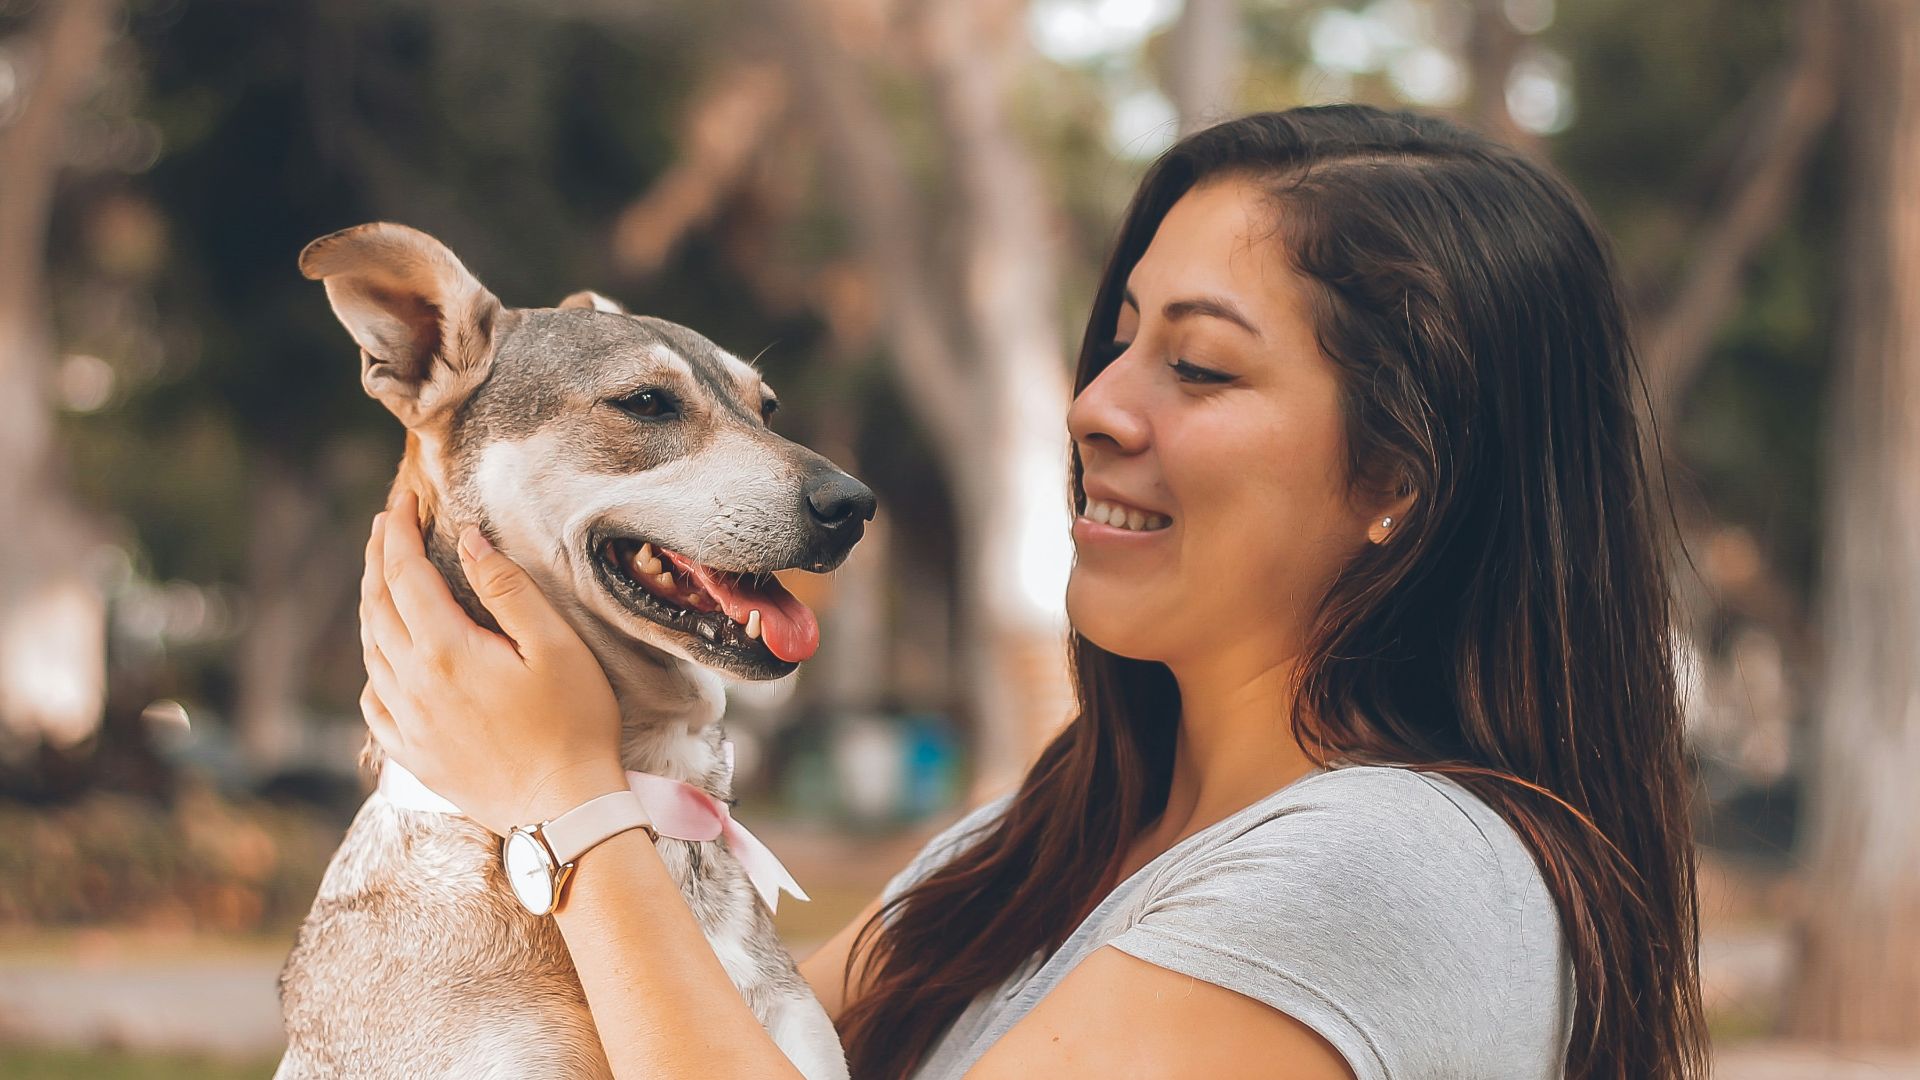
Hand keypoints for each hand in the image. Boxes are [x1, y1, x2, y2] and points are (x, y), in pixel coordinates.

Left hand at [359, 491, 626, 834]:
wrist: (563, 812)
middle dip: (377, 558)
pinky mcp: (413, 755)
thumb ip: (507, 588)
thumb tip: (466, 540)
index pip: (404, 573)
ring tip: (383, 577)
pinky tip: (386, 659)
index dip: (398, 531)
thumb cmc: (573, 725)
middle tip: (384, 523)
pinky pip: (375, 702)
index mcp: (445, 651)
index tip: (402, 499)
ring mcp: (407, 723)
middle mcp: (412, 685)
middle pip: (377, 606)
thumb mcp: (555, 646)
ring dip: (373, 605)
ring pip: (371, 651)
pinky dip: (375, 666)